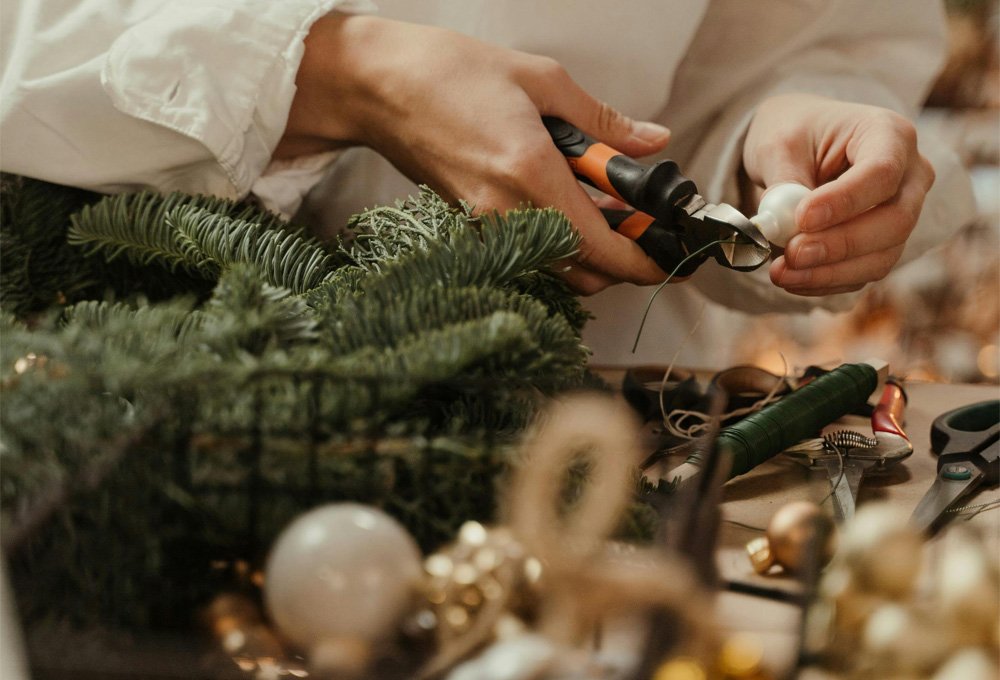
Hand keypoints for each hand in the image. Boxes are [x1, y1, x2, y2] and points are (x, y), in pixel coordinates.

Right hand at [275, 13, 671, 293]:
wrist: (378, 86)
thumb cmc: (450, 73)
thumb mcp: (541, 79)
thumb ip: (603, 121)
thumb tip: (652, 142)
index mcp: (532, 174)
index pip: (603, 248)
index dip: (646, 262)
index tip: (673, 257)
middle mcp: (507, 213)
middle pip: (585, 275)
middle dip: (624, 259)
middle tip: (642, 223)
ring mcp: (485, 227)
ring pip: (557, 271)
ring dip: (591, 253)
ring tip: (607, 208)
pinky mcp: (471, 227)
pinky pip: (529, 254)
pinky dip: (559, 243)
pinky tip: (567, 202)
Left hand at [742, 93, 934, 295]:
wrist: (800, 145)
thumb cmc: (795, 134)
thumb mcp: (778, 144)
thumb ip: (784, 183)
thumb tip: (783, 226)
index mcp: (889, 134)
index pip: (882, 173)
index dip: (845, 202)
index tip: (802, 218)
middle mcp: (909, 175)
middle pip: (895, 221)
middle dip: (840, 245)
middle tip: (792, 254)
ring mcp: (902, 213)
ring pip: (882, 256)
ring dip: (829, 272)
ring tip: (781, 273)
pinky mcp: (883, 245)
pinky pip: (863, 273)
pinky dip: (826, 281)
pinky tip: (793, 278)